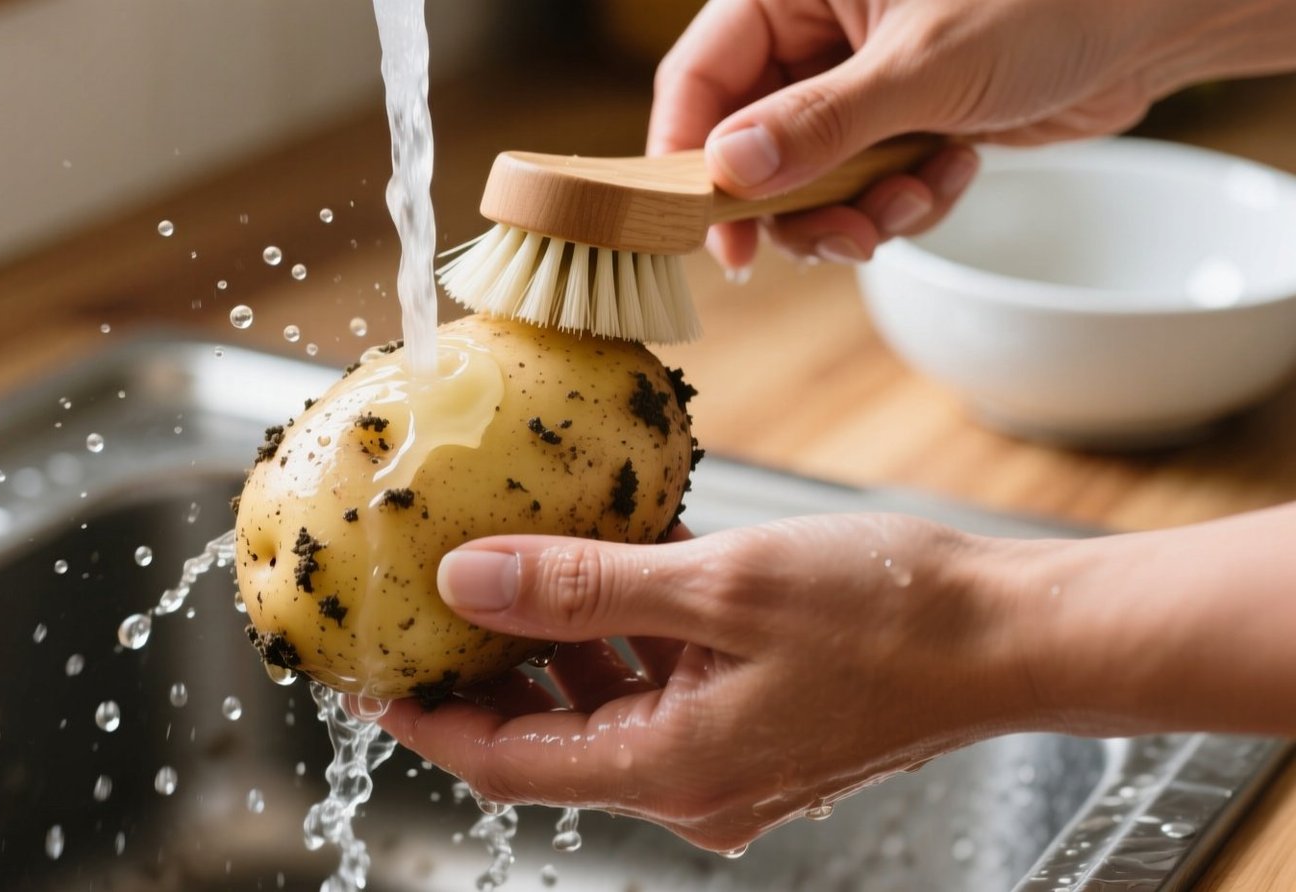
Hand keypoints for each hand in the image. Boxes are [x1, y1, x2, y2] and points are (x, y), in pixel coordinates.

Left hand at [372, 515, 1043, 851]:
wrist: (1012, 636)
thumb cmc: (891, 614)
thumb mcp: (717, 585)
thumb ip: (584, 587)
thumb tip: (468, 579)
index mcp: (670, 769)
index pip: (503, 763)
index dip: (425, 721)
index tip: (370, 674)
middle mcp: (689, 782)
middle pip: (547, 736)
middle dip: (485, 674)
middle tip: (429, 604)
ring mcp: (725, 758)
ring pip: (602, 706)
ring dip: (557, 642)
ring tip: (512, 563)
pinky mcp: (755, 723)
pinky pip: (659, 685)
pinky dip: (624, 634)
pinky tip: (611, 562)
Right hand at [648, 0, 1295, 269]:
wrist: (1151, 19)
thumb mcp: (923, 64)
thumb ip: (821, 121)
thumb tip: (729, 169)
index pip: (700, 76)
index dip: (689, 155)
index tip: (705, 226)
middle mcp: (816, 38)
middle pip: (749, 144)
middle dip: (794, 205)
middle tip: (830, 242)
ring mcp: (858, 87)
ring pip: (807, 181)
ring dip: (854, 213)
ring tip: (909, 201)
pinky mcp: (900, 126)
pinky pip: (865, 189)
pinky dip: (904, 202)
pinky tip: (953, 171)